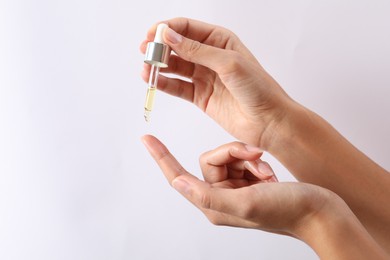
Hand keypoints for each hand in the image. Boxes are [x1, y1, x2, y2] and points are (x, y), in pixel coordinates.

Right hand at [140, 18, 292, 148]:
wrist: (268, 121)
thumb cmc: (258, 88)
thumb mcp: (229, 63)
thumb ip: (197, 50)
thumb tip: (170, 37)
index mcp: (220, 41)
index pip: (188, 28)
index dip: (168, 29)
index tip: (152, 35)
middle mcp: (210, 57)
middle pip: (178, 47)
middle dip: (160, 47)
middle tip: (146, 52)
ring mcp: (204, 77)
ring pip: (175, 67)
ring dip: (159, 66)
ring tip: (146, 68)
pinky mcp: (200, 96)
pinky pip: (178, 87)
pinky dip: (164, 83)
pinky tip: (153, 81)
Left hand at [141, 134, 329, 235]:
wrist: (319, 211)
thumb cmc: (288, 211)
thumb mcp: (245, 202)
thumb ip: (208, 194)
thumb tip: (178, 183)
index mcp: (213, 204)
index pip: (178, 177)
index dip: (161, 157)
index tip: (147, 139)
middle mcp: (220, 197)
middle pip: (212, 159)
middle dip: (235, 153)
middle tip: (256, 159)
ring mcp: (234, 189)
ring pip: (229, 156)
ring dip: (248, 158)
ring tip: (267, 171)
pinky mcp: (248, 182)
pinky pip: (243, 159)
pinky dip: (256, 161)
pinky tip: (269, 172)